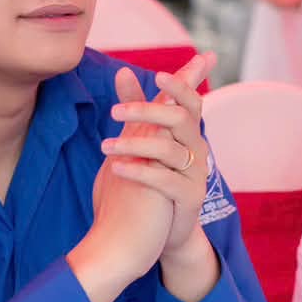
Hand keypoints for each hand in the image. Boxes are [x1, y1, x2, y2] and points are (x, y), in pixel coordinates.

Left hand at [101, 52, 215, 256]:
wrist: (163, 230)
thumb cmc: (152, 178)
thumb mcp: (145, 138)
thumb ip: (138, 105)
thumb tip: (123, 71)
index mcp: (188, 133)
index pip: (191, 101)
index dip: (181, 84)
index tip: (159, 74)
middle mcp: (197, 150)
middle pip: (180, 119)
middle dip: (147, 111)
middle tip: (114, 112)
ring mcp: (196, 174)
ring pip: (169, 150)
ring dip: (134, 145)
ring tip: (104, 147)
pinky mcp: (190, 198)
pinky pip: (165, 181)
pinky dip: (139, 172)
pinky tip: (116, 168)